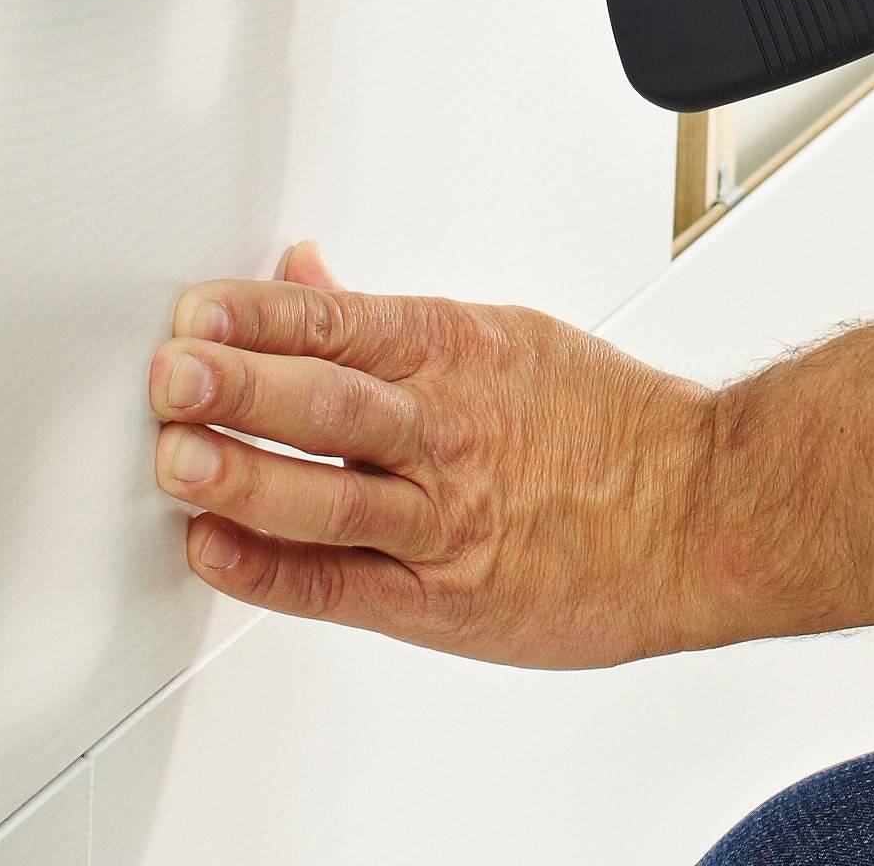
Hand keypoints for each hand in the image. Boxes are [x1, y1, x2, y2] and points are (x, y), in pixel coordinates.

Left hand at [149, 242, 721, 663]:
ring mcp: (445, 517)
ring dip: (244, 476)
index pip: (337, 322)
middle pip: (328, 403)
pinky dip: (272, 572)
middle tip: (171, 374)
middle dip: (241, 386)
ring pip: (329, 495)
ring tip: (177, 458)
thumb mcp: (505, 341)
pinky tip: (215, 550)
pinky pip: (342, 586)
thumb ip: (385, 322)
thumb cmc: (610, 426)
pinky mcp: (445, 597)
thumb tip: (302, 276)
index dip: (258, 316)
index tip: (194, 312)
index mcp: (458, 352)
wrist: (702, 512)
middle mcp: (447, 430)